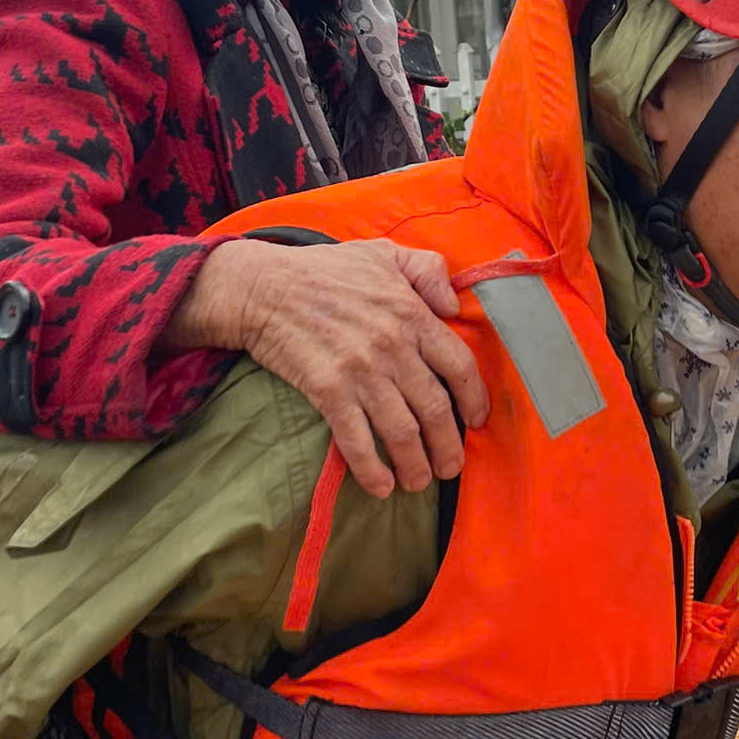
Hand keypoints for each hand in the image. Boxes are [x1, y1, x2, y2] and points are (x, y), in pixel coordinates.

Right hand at [168, 237, 488, 497]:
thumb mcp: (384, 252)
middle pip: (436, 409)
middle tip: (450, 467)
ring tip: (419, 482)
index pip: (460, 366)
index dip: (475, 400)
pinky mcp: (328, 391)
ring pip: (402, 432)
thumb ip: (429, 271)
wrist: (262, 286)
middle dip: (448, 447)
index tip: (476, 421)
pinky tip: (380, 486)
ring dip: (416, 465)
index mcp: (412, 315)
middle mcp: (393, 347)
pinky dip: (372, 469)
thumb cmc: (325, 270)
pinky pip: (358, 440)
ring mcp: (361, 372)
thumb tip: (454, 305)